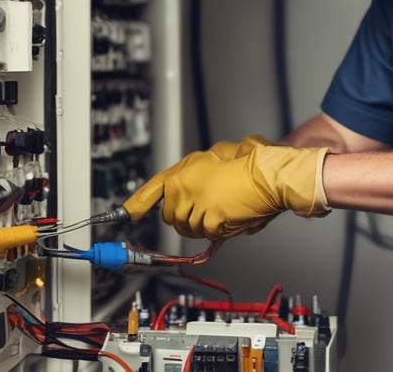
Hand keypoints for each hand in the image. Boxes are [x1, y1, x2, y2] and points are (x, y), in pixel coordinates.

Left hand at [123, 135, 271, 219]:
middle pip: (171, 217)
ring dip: (203, 224)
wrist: (266, 176)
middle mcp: (183, 189)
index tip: (126, 213)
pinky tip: (230, 214)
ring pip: (188, 229)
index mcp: (181, 172)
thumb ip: (192, 175)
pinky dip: (218, 230)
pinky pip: (207, 234)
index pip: (152, 191)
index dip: (136, 205)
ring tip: (222, 207)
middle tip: (206, 204)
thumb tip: (183, 189)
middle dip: (185, 216)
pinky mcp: (209, 221)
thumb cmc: (247, 164)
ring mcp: (195, 206)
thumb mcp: (212, 157)